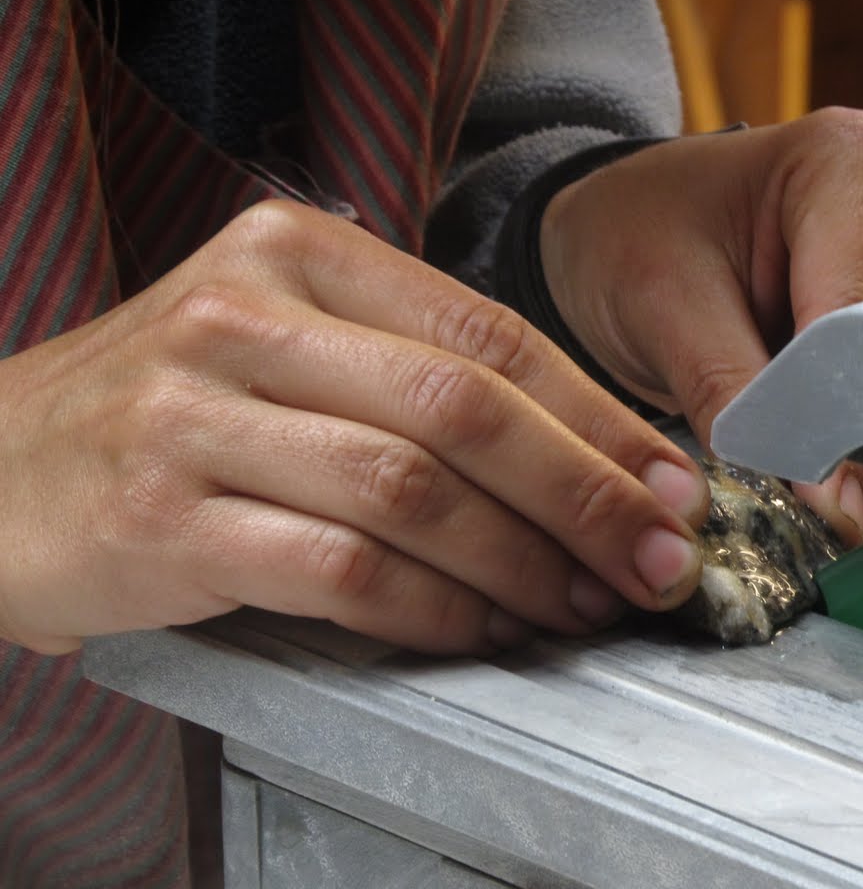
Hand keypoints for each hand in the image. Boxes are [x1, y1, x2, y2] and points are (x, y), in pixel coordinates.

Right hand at [0, 202, 708, 655]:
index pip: (493, 337)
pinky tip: (483, 633)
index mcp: (299, 254)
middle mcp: (244, 316)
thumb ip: (420, 379)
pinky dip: (434, 610)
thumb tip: (602, 462)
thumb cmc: (178, 416)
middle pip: (467, 411)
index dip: (604, 421)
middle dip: (588, 498)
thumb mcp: (293, 350)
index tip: (676, 487)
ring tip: (582, 606)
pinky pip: (340, 572)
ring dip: (523, 564)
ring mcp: (191, 414)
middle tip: (659, 563)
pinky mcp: (159, 518)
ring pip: (412, 492)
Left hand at [539, 108, 862, 544]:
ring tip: (808, 433)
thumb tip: (831, 504)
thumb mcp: (664, 308)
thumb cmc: (643, 241)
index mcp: (859, 163)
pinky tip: (836, 438)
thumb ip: (739, 395)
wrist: (634, 233)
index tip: (799, 471)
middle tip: (805, 457)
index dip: (841, 408)